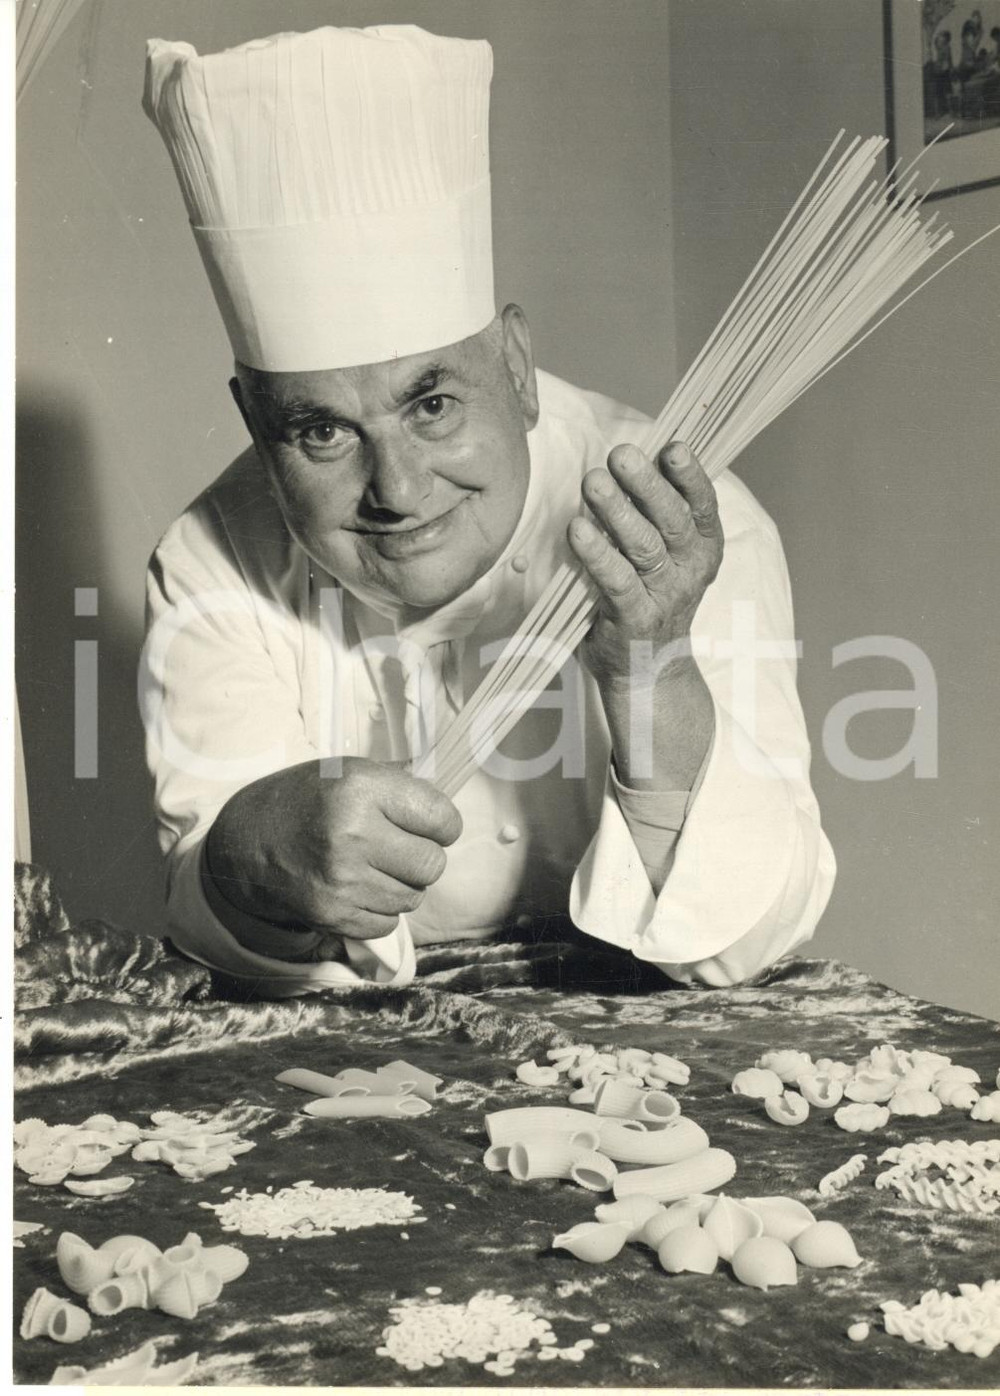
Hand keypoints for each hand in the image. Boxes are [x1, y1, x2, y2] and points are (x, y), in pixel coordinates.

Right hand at [204, 757, 461, 942]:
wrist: (247, 840)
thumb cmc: (310, 799)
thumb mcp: (351, 772)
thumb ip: (402, 790)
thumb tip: (450, 818)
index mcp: (361, 788)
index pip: (442, 818)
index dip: (443, 824)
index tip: (431, 825)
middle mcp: (353, 834)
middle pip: (432, 864)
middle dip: (424, 857)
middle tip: (401, 848)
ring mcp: (342, 880)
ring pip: (413, 897)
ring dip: (402, 885)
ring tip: (373, 866)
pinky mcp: (332, 914)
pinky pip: (388, 922)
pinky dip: (381, 909)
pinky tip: (359, 887)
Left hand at [567, 440, 722, 685]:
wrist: (650, 670)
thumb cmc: (650, 597)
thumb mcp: (666, 554)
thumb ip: (654, 514)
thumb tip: (632, 460)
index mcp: (705, 546)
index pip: (702, 504)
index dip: (690, 476)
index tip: (672, 447)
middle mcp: (691, 570)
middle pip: (671, 520)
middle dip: (646, 484)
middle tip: (621, 454)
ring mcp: (665, 596)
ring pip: (644, 547)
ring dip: (617, 511)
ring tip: (593, 482)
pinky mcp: (635, 619)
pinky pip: (616, 581)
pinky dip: (597, 554)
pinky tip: (577, 530)